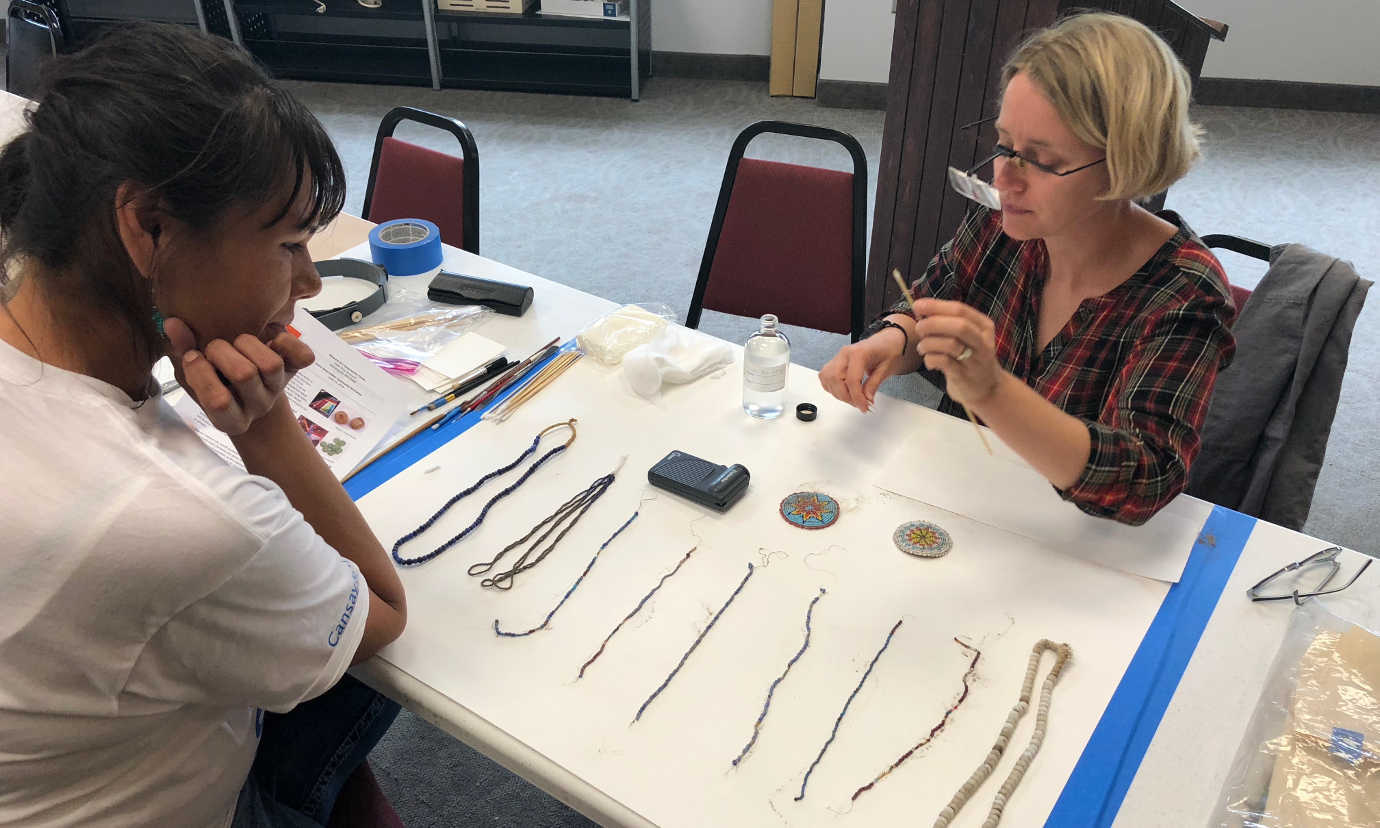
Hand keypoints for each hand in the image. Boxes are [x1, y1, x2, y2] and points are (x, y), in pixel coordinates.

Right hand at [163, 317, 314, 435]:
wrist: (250, 391)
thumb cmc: (214, 383)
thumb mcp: (192, 375)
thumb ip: (182, 351)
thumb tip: (173, 323)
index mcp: (231, 420)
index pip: (218, 403)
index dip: (201, 375)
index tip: (191, 356)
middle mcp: (258, 407)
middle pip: (244, 375)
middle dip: (221, 352)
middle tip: (213, 347)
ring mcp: (277, 389)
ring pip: (270, 364)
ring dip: (248, 344)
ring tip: (236, 342)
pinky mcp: (294, 371)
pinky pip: (301, 356)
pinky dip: (288, 342)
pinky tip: (272, 337)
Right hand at [818, 325, 908, 412]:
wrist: (886, 342)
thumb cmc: (888, 351)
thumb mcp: (886, 369)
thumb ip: (873, 384)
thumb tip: (866, 399)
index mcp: (858, 352)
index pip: (851, 379)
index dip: (857, 397)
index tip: (864, 407)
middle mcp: (844, 353)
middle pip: (835, 379)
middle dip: (846, 396)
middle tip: (859, 404)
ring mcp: (838, 357)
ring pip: (827, 378)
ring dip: (839, 393)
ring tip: (854, 399)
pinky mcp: (835, 362)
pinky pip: (826, 377)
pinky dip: (833, 387)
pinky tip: (845, 392)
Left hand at [911, 298, 1002, 405]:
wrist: (987, 389)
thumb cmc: (970, 358)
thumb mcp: (968, 337)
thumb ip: (948, 322)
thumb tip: (921, 308)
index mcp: (983, 326)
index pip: (959, 309)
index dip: (936, 306)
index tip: (917, 305)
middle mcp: (982, 341)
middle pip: (958, 325)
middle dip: (933, 324)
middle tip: (919, 328)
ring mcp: (975, 360)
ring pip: (950, 344)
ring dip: (928, 343)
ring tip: (923, 348)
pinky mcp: (964, 376)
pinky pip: (943, 362)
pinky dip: (930, 359)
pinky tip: (930, 362)